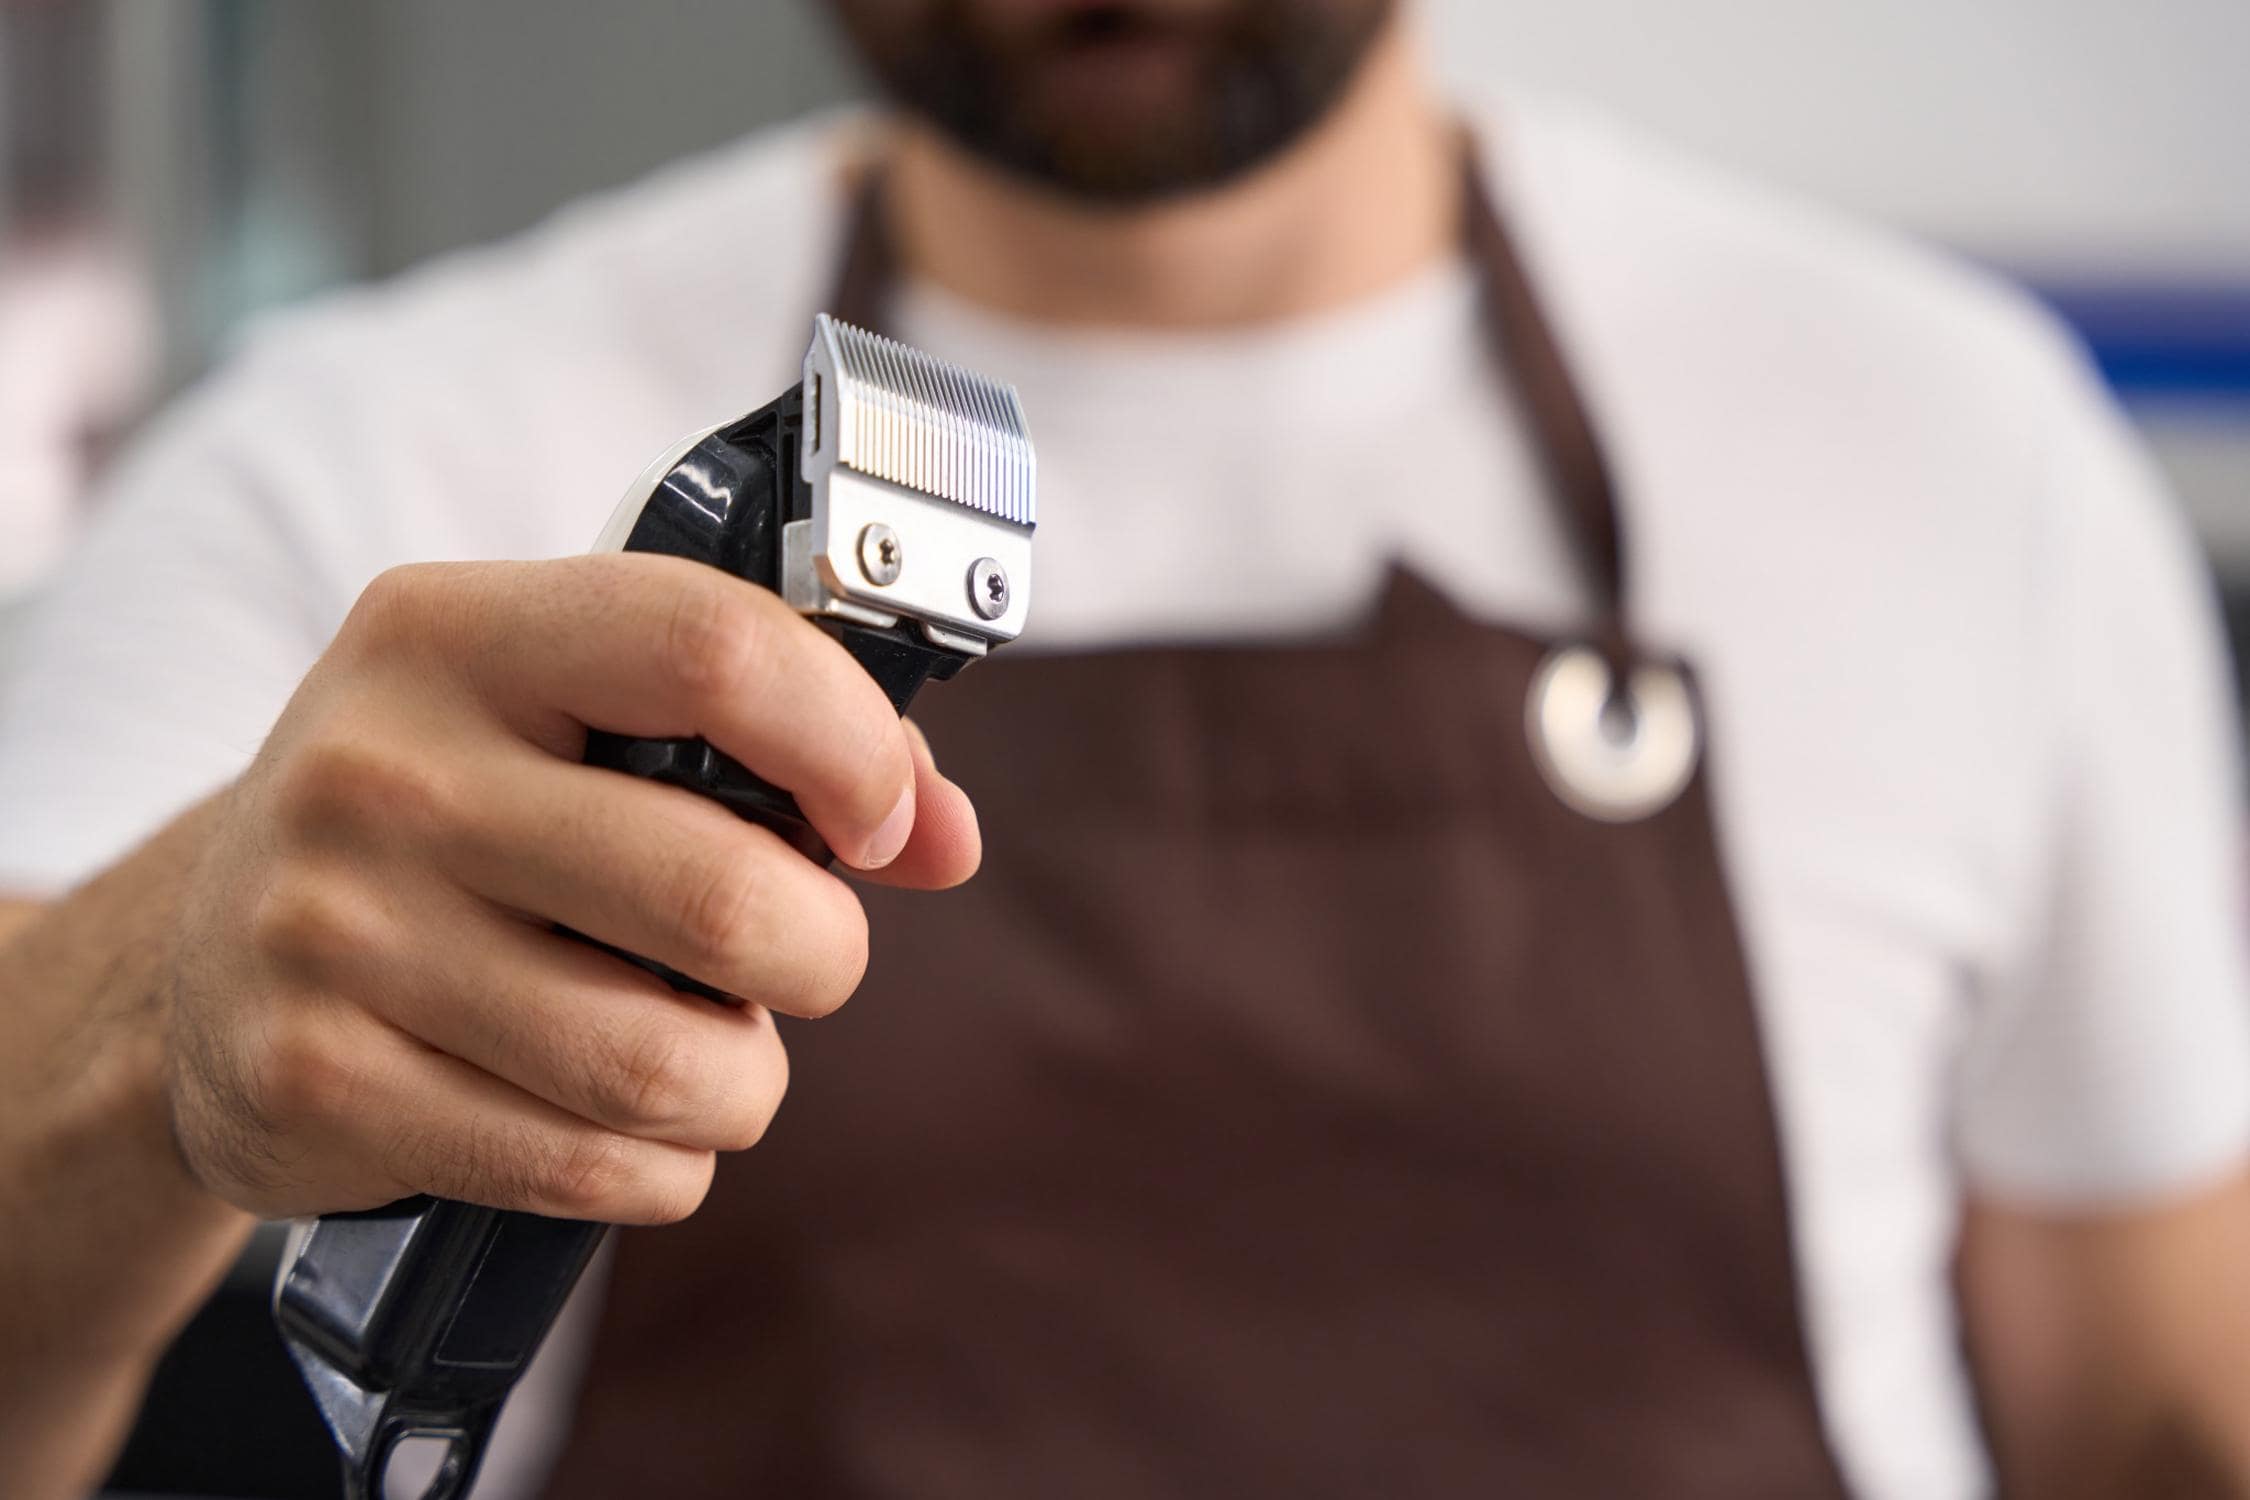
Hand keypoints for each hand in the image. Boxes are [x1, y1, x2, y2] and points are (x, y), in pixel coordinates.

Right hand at [164, 554, 977, 1223]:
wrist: (193, 962)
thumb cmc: (443, 820)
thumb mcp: (566, 724)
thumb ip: (772, 742)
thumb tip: (945, 834)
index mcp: (453, 632)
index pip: (709, 647)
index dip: (848, 743)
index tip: (885, 818)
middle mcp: (378, 767)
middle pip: (720, 893)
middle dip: (820, 955)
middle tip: (797, 959)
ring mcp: (332, 930)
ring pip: (666, 1062)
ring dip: (741, 1082)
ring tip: (708, 1051)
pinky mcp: (314, 1081)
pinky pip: (587, 1168)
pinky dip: (659, 1169)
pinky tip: (627, 1129)